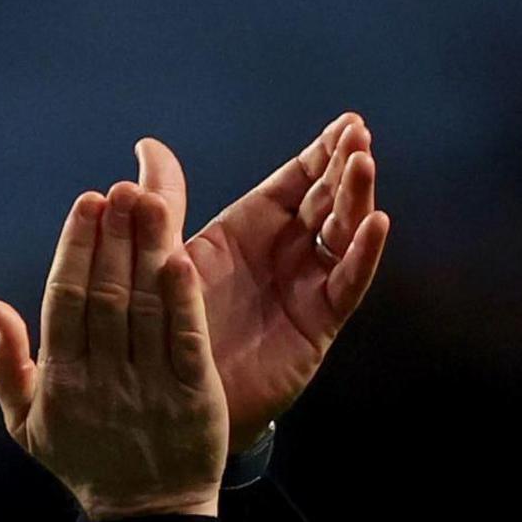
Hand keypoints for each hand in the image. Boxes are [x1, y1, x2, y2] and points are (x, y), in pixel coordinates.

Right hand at [0, 179, 227, 520]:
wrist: (145, 513)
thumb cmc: (84, 463)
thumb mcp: (26, 425)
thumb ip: (4, 366)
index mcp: (60, 380)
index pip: (64, 302)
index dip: (74, 250)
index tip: (86, 204)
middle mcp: (101, 379)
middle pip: (104, 296)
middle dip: (110, 238)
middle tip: (117, 189)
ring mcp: (148, 386)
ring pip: (144, 308)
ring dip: (146, 251)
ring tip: (148, 201)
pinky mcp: (192, 396)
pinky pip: (185, 341)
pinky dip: (182, 301)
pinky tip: (180, 259)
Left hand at [139, 116, 390, 453]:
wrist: (173, 400)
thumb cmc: (168, 327)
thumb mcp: (163, 257)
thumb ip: (164, 202)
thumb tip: (147, 144)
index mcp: (250, 230)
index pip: (295, 182)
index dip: (321, 153)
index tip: (347, 122)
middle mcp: (284, 253)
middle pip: (326, 200)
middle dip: (345, 166)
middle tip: (361, 135)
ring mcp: (305, 286)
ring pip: (343, 234)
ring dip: (357, 199)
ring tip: (364, 165)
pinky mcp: (318, 323)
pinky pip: (347, 284)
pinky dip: (362, 254)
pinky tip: (374, 225)